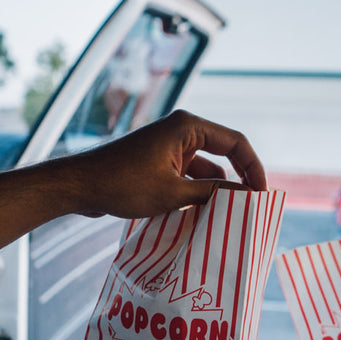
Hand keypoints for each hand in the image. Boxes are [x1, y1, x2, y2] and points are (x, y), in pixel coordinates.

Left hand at [0, 110, 266, 251]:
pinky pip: (190, 174)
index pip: (235, 142)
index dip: (253, 166)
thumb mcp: (173, 192)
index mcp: (188, 127)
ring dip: (218, 187)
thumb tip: (244, 196)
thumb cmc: (123, 184)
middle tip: (253, 202)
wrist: (78, 186)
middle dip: (239, 177)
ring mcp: (171, 146)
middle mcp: (183, 131)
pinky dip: (200, 190)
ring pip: (207, 166)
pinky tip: (206, 211)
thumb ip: (212, 192)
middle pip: (224, 152)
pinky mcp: (161, 160)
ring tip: (232, 212)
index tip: (261, 192)